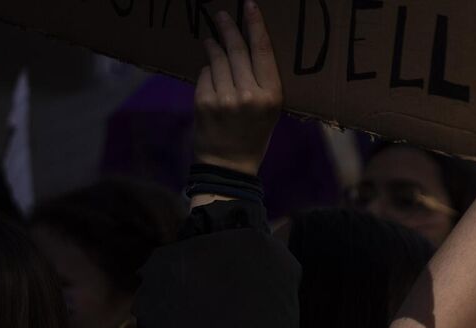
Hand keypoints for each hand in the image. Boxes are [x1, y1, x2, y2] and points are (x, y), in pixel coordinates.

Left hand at [194, 0, 281, 175]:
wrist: (229, 165)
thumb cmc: (253, 134)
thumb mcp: (270, 110)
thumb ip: (262, 82)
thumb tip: (247, 47)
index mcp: (271, 96)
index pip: (262, 52)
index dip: (255, 25)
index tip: (249, 6)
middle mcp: (249, 95)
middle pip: (237, 50)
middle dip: (228, 29)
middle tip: (221, 15)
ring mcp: (225, 98)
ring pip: (217, 60)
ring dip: (213, 48)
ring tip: (211, 41)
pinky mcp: (204, 102)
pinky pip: (204, 75)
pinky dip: (206, 73)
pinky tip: (210, 78)